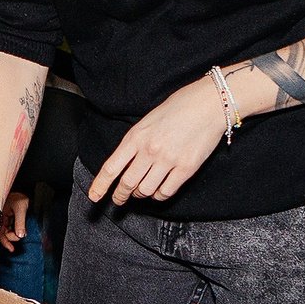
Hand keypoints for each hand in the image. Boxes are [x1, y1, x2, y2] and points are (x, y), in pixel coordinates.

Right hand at [0, 189, 29, 254]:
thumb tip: (20, 236)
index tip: (11, 248)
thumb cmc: (19, 197)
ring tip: (22, 232)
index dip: (5, 242)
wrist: (21, 190)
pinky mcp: (7, 218)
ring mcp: (3, 219)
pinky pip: (9, 228)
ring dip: (13, 234)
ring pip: (6, 232)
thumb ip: (20, 223)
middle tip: (17, 241)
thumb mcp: (20, 209)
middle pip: (3, 234)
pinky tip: (19, 231)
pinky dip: (14, 231)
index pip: (0, 233)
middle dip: (10, 239)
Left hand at [87, 75, 230, 204]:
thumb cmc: (181, 106)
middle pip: (127, 184)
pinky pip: (166, 191)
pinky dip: (159, 196)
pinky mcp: (186, 168)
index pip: (111, 167)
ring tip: (141, 193)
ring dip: (140, 195)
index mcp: (136, 136)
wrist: (210, 103)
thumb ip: (137, 141)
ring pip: (145, 191)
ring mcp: (168, 160)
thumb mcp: (149, 120)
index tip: (94, 196)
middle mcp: (150, 150)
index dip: (100, 185)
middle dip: (120, 196)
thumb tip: (127, 163)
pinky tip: (159, 191)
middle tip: (119, 199)